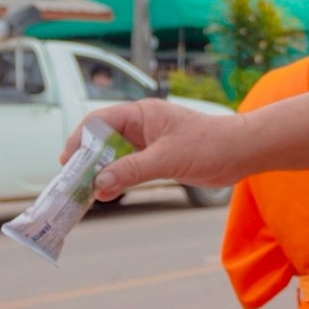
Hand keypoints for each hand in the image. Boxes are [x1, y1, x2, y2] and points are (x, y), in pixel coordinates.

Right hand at [64, 101, 253, 198]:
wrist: (240, 153)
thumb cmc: (210, 145)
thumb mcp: (167, 158)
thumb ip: (132, 170)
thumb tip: (99, 184)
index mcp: (141, 114)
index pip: (99, 121)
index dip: (80, 139)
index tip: (67, 161)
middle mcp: (141, 126)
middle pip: (102, 139)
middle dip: (85, 159)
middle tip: (70, 181)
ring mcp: (148, 143)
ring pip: (114, 156)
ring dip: (100, 172)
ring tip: (84, 192)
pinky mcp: (157, 159)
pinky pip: (128, 168)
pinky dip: (116, 180)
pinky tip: (107, 194)